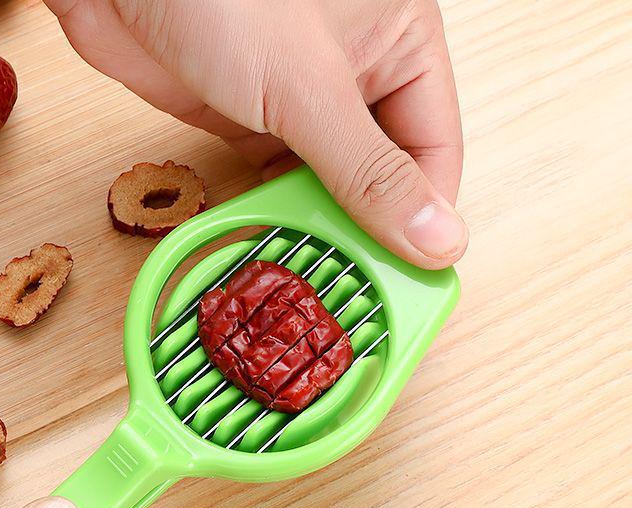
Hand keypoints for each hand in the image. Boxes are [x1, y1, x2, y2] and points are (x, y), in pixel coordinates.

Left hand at [46, 0, 466, 267]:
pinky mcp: (250, 120)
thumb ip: (369, 171)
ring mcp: (300, 98)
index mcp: (400, 42)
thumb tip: (438, 240)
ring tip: (321, 274)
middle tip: (361, 284)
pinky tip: (282, 244)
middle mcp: (356, 71)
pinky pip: (280, 178)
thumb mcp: (308, 88)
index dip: (426, 215)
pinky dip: (280, 211)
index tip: (414, 275)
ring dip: (324, 224)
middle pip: (383, 170)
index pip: (434, 146)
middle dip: (372, 226)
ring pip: (331, 180)